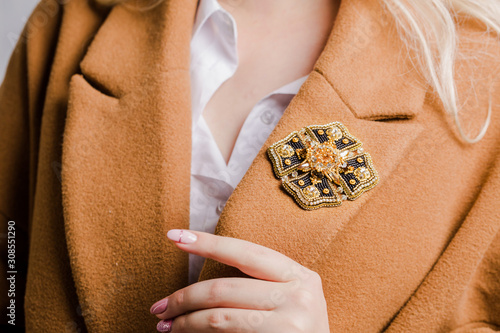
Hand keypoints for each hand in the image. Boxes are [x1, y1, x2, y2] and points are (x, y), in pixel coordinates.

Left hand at [149, 229, 329, 331]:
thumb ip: (259, 286)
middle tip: (159, 307)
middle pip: (224, 288)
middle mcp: (300, 294)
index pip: (245, 252)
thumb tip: (201, 287)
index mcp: (300, 275)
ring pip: (219, 316)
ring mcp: (292, 322)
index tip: (175, 236)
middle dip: (184, 296)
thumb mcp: (290, 301)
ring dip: (185, 321)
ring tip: (166, 326)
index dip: (208, 243)